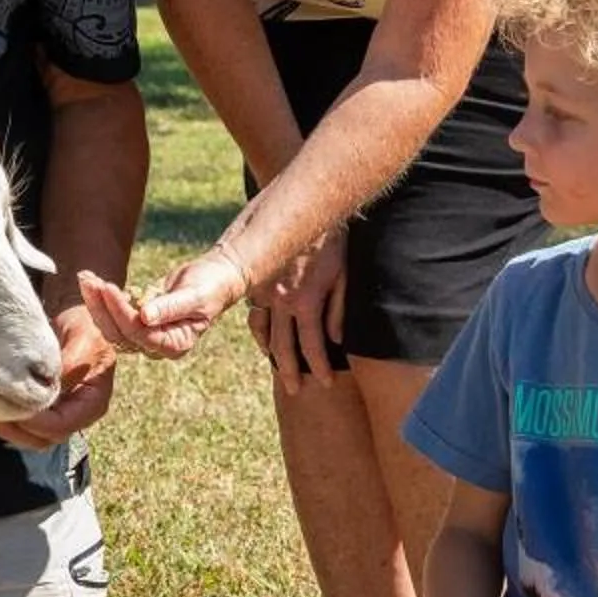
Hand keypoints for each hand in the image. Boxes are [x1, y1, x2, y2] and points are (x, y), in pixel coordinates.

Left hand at [0, 304, 115, 447]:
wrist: (71, 315)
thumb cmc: (81, 325)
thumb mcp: (81, 340)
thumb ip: (69, 365)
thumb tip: (51, 388)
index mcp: (92, 403)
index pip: (61, 426)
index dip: (35, 421)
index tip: (12, 405)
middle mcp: (75, 415)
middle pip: (43, 438)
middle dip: (14, 429)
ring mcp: (56, 415)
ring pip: (28, 437)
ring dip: (4, 428)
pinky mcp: (39, 410)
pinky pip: (19, 425)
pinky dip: (1, 419)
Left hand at [78, 245, 249, 362]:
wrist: (214, 277)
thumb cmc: (210, 286)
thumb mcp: (196, 296)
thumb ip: (171, 307)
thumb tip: (145, 316)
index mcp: (175, 345)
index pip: (139, 333)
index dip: (121, 312)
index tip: (108, 288)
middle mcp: (157, 346)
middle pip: (119, 333)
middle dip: (102, 306)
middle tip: (89, 280)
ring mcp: (145, 335)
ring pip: (111, 326)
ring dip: (96, 302)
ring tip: (85, 277)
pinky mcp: (136, 322)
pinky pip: (112, 314)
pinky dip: (100, 297)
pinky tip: (91, 279)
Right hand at [251, 226, 347, 393]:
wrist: (305, 206)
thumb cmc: (333, 240)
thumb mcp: (343, 274)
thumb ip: (338, 309)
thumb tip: (336, 339)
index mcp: (305, 302)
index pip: (311, 346)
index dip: (319, 367)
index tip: (325, 383)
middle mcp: (281, 301)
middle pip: (283, 346)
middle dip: (290, 371)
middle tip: (295, 390)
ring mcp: (264, 291)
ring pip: (263, 330)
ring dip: (270, 352)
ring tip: (278, 368)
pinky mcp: (256, 280)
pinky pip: (254, 311)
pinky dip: (258, 328)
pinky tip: (263, 338)